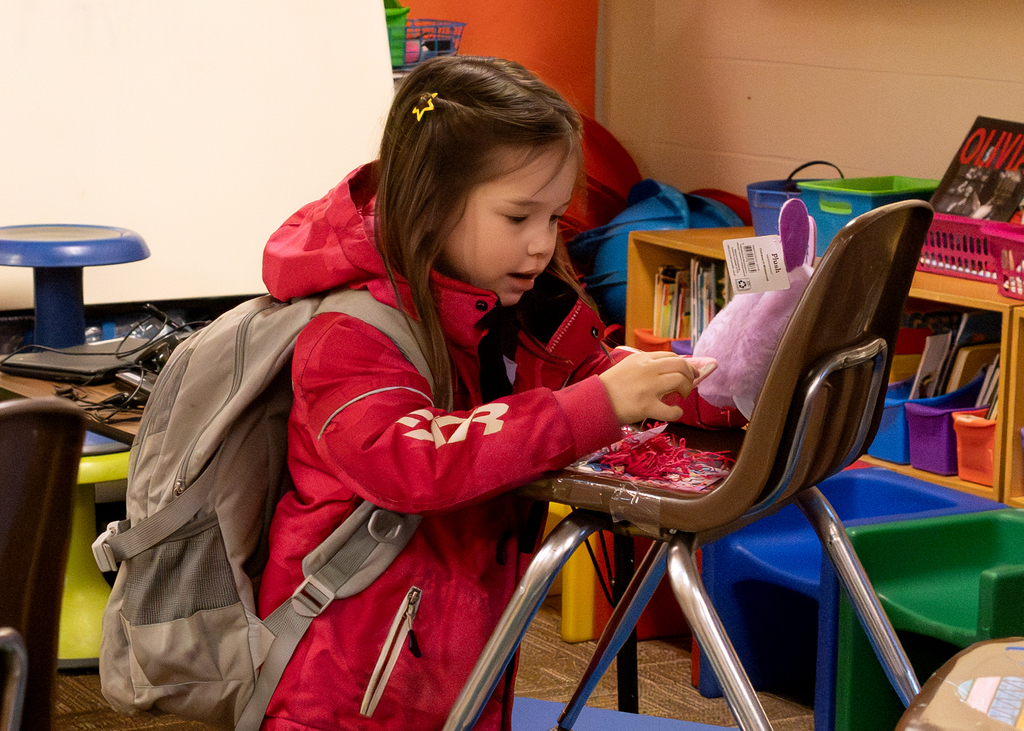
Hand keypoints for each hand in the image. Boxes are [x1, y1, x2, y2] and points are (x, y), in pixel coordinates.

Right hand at [599, 350, 713, 423]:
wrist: (595, 402)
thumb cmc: (610, 385)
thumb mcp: (627, 366)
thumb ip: (646, 365)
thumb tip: (670, 370)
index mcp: (642, 359)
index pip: (672, 356)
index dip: (684, 364)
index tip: (687, 372)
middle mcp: (648, 370)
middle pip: (681, 365)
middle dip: (690, 375)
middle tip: (688, 385)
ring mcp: (648, 388)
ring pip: (680, 382)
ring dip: (686, 389)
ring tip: (681, 396)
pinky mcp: (647, 406)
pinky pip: (671, 410)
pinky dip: (677, 412)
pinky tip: (674, 412)